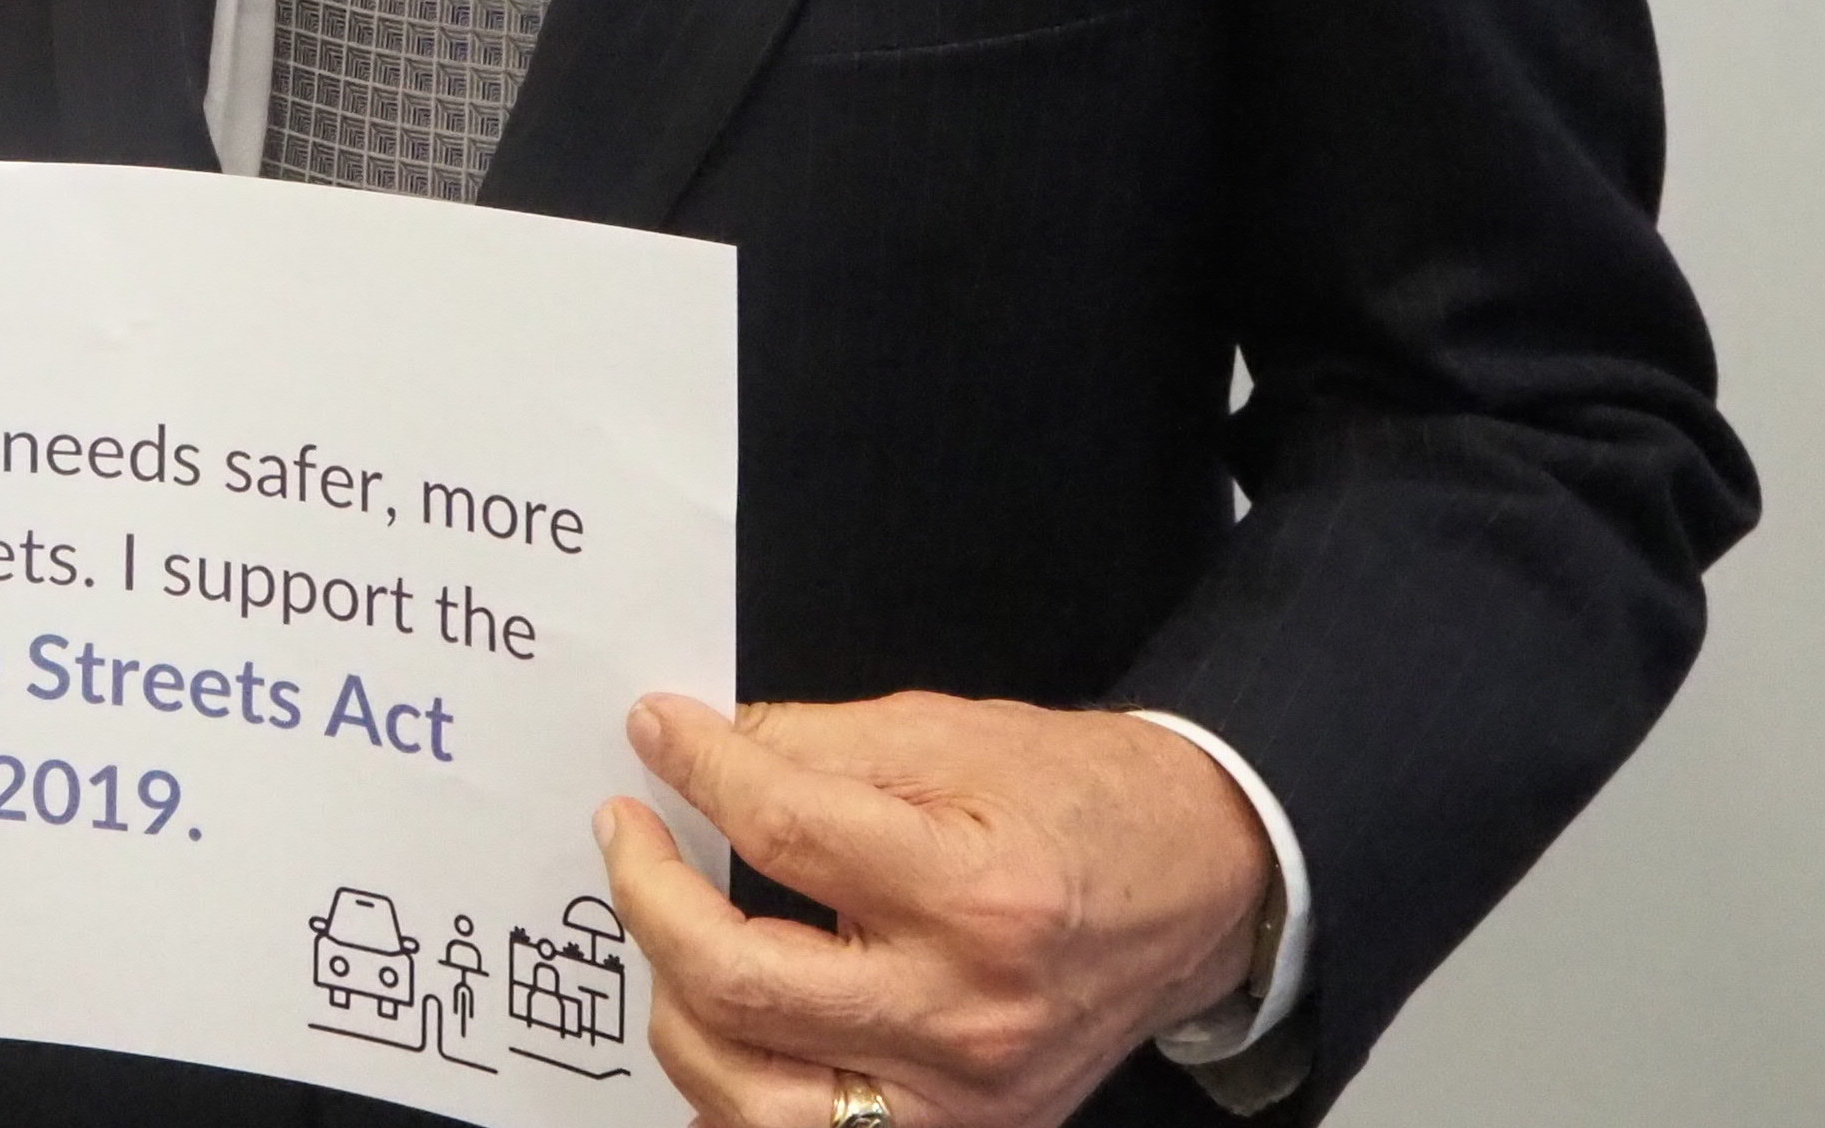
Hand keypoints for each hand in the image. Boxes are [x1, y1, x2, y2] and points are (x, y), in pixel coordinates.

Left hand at [596, 691, 1271, 1127]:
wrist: (1199, 883)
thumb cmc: (1080, 801)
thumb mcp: (952, 735)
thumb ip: (813, 743)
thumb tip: (698, 747)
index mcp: (972, 895)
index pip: (781, 833)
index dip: (697, 771)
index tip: (654, 733)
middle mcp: (967, 1015)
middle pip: (740, 981)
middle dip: (649, 897)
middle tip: (624, 831)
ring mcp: (964, 1097)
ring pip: (753, 1097)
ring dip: (678, 1009)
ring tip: (667, 932)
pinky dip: (739, 1097)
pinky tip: (718, 1029)